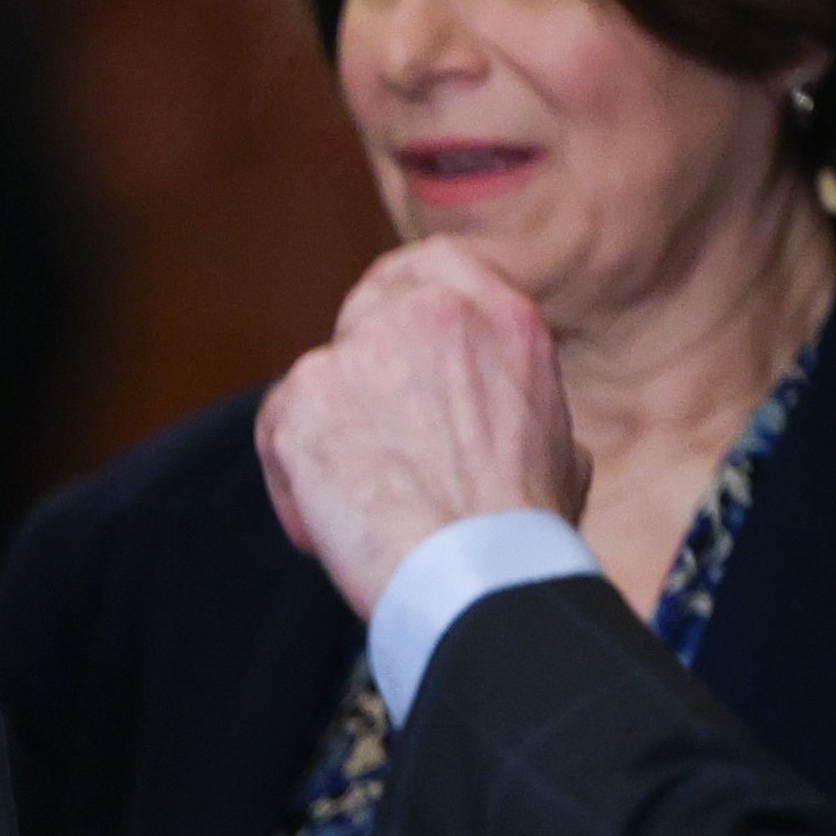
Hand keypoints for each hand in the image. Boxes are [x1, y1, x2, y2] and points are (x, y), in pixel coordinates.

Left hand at [257, 238, 584, 617]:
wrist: (480, 572)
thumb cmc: (526, 527)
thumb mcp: (556, 437)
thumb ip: (511, 395)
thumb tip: (490, 407)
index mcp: (500, 317)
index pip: (434, 264)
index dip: (402, 292)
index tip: (387, 323)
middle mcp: (425, 316)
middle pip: (366, 308)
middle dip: (362, 362)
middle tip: (367, 424)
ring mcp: (356, 354)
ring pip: (321, 375)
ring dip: (330, 429)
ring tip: (359, 501)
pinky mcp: (300, 401)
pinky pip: (279, 425)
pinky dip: (291, 476)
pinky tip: (321, 525)